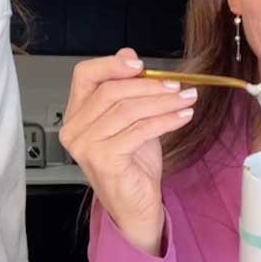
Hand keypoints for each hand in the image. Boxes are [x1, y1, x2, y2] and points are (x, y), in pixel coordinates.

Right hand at [59, 49, 196, 254]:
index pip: (84, 75)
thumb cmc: (132, 166)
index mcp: (76, 115)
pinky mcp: (104, 159)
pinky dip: (165, 120)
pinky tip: (182, 116)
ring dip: (162, 101)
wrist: (135, 207)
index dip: (111, 65)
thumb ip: (127, 90)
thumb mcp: (132, 120)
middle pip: (110, 91)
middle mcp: (74, 129)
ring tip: (186, 99)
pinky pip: (139, 130)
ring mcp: (86, 146)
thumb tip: (128, 55)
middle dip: (148, 85)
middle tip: (177, 85)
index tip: (142, 66)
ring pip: (126, 109)